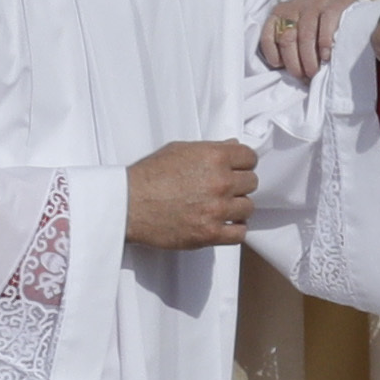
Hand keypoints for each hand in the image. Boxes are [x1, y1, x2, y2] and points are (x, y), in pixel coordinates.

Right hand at [126, 140, 256, 249]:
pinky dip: (234, 229)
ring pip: (248, 207)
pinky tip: (222, 224)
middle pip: (251, 182)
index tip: (236, 169)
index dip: (243, 163)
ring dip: (236, 207)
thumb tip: (233, 146)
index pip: (250, 158)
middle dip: (239, 184)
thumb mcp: (179, 150)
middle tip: (223, 189)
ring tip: (220, 207)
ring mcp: (217, 209)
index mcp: (214, 157)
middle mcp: (220, 182)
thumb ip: (210, 148)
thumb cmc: (149, 175)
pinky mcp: (210, 233)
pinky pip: (240, 233)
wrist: (128, 204)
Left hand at [258, 0, 355, 79]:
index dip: (272, 54)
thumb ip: (289, 43)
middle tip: (304, 76)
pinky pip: (326, 26)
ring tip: (315, 72)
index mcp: (280, 12)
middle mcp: (295, 6)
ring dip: (309, 59)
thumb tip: (285, 68)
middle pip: (288, 39)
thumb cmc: (318, 23)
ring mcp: (315, 3)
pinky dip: (325, 44)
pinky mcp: (334, 4)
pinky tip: (326, 56)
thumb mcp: (298, 28)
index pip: (268, 35)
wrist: (345, 2)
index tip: (280, 66)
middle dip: (294, 63)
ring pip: (306, 36)